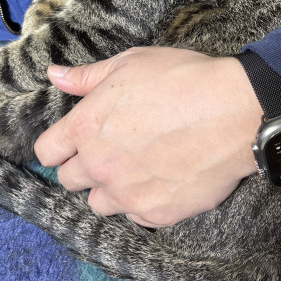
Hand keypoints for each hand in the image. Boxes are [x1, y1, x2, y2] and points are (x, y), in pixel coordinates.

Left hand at [33, 46, 261, 227]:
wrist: (234, 112)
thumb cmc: (182, 80)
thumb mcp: (130, 64)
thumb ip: (87, 77)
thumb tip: (54, 75)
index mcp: (86, 128)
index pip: (47, 151)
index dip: (58, 145)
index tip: (72, 142)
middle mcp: (100, 166)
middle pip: (69, 180)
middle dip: (85, 166)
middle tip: (113, 149)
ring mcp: (127, 194)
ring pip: (100, 203)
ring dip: (111, 189)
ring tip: (137, 167)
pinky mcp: (156, 214)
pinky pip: (135, 216)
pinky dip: (143, 201)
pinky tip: (162, 178)